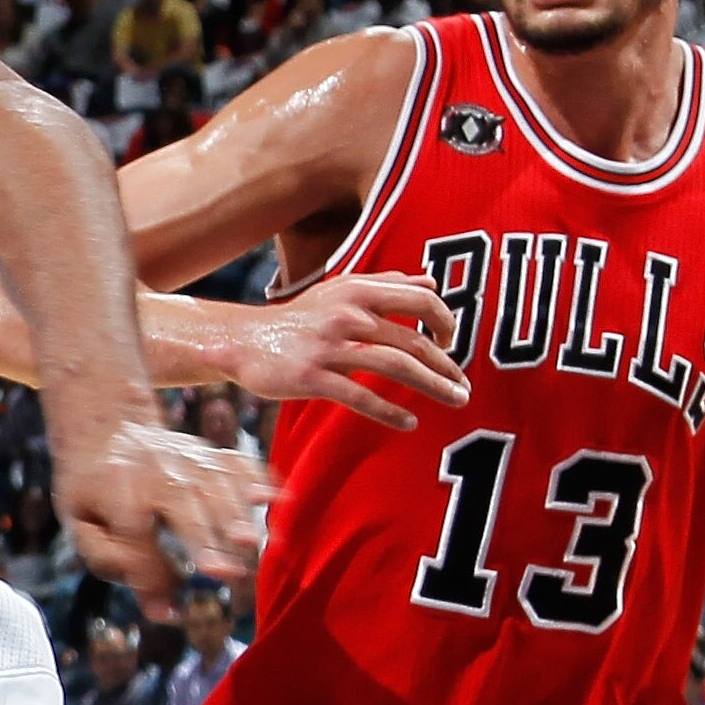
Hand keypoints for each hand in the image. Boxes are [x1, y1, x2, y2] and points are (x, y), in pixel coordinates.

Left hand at [53, 416, 270, 620]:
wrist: (108, 429)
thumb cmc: (96, 492)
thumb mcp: (81, 526)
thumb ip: (110, 562)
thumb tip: (161, 609)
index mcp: (115, 489)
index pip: (132, 533)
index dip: (150, 573)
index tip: (168, 610)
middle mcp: (153, 469)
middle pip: (180, 503)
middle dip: (205, 539)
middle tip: (227, 574)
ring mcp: (186, 456)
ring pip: (216, 485)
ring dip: (238, 517)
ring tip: (254, 546)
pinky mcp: (211, 452)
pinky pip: (239, 463)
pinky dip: (258, 479)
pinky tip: (276, 500)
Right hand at [222, 274, 467, 431]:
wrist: (241, 340)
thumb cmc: (297, 319)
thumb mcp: (339, 291)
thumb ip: (386, 285)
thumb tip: (430, 282)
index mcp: (357, 291)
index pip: (420, 298)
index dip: (444, 319)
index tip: (451, 341)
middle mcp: (347, 315)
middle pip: (412, 340)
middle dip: (445, 366)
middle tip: (463, 385)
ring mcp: (328, 347)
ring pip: (395, 366)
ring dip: (432, 386)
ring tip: (454, 400)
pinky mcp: (311, 377)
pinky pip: (360, 396)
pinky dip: (389, 411)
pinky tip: (409, 422)